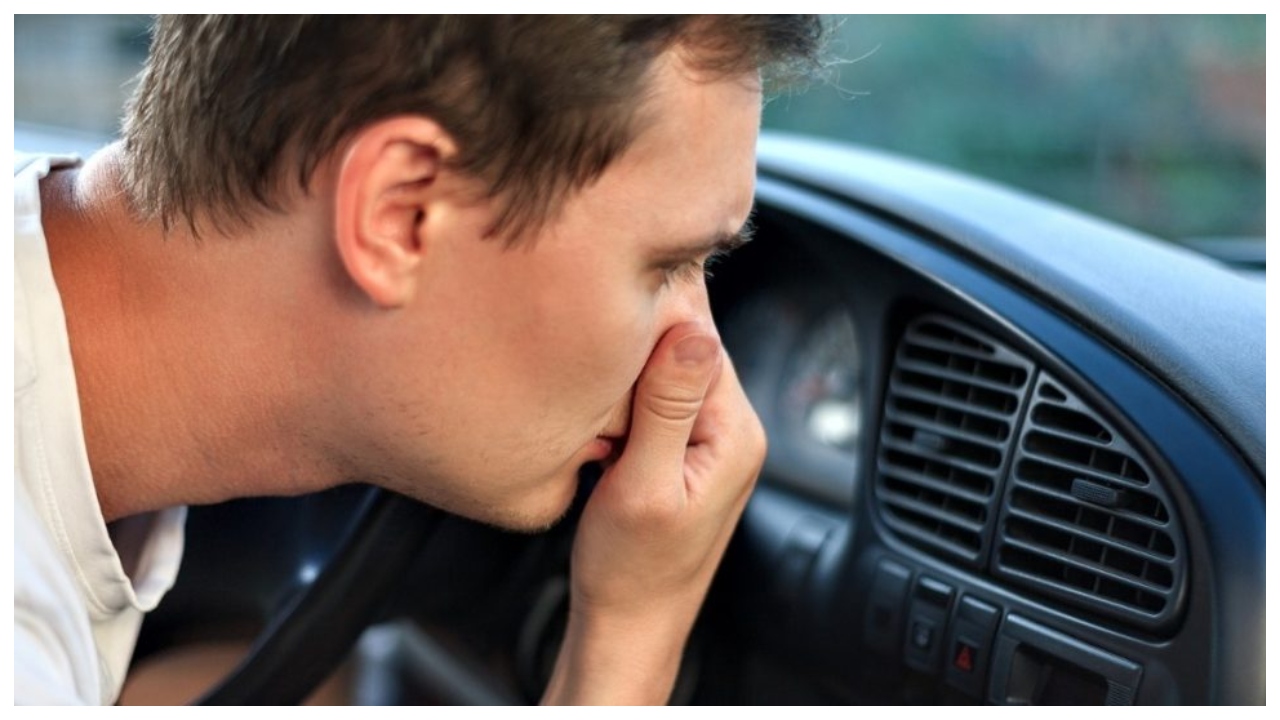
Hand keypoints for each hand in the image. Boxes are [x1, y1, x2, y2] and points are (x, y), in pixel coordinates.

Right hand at [541, 322, 765, 704]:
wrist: (629, 625)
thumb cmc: (631, 571)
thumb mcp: (643, 485)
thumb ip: (668, 406)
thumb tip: (694, 330)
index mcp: (735, 430)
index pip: (701, 335)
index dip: (654, 311)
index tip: (608, 291)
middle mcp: (734, 427)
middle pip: (687, 344)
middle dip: (638, 343)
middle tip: (589, 354)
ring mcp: (712, 439)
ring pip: (668, 368)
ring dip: (628, 373)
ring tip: (598, 401)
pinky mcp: (685, 450)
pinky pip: (658, 398)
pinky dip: (626, 399)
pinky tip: (603, 421)